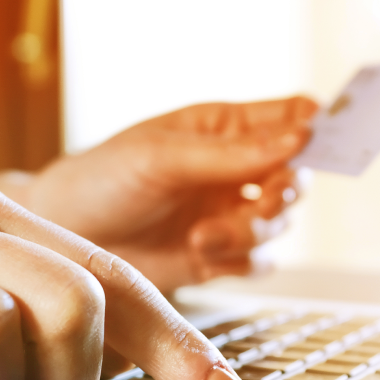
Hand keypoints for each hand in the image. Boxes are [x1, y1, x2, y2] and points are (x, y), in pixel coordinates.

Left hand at [21, 97, 317, 290]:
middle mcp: (233, 171)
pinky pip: (257, 261)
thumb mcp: (162, 157)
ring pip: (279, 224)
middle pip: (296, 176)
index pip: (291, 118)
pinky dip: (241, 260)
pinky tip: (203, 253)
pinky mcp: (217, 258)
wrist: (63, 238)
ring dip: (251, 231)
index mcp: (224, 128)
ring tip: (204, 236)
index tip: (316, 141)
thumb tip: (301, 138)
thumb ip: (230, 154)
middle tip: (264, 201)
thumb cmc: (102, 179)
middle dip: (286, 191)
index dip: (316, 127)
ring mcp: (227, 215)